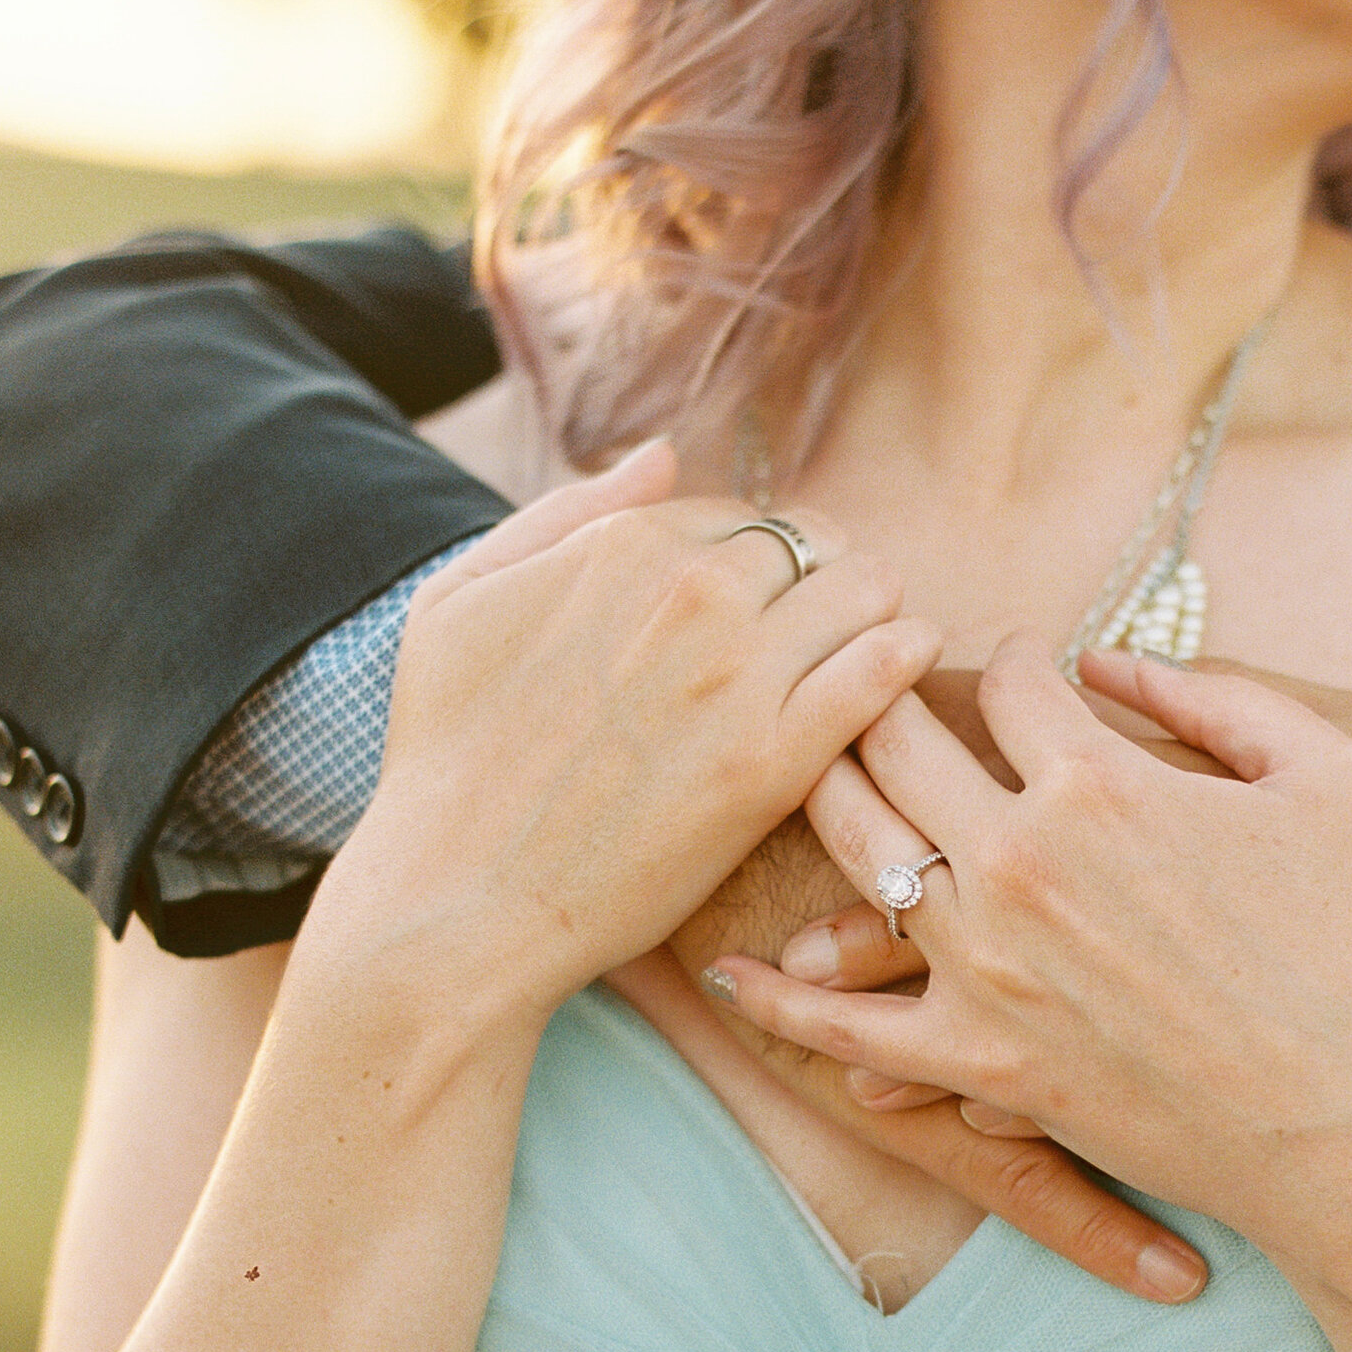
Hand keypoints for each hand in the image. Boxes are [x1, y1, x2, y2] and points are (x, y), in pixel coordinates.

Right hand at [321, 451, 942, 1029]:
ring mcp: (736, 675)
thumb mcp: (460, 599)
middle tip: (829, 634)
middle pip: (818, 544)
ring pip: (868, 592)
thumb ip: (565, 515)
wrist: (459, 895)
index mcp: (623, 545)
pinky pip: (884, 671)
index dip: (766, 559)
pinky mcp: (773, 763)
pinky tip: (903, 671)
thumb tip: (662, 456)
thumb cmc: (445, 755)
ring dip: (875, 614)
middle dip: (829, 579)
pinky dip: (906, 658)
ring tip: (865, 655)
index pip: (749, 514)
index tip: (768, 606)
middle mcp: (688, 592)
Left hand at [707, 640, 1351, 1253]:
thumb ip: (1219, 697)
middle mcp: (1020, 862)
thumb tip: (1113, 658)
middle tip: (876, 688)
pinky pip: (852, 1031)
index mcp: (1100, 779)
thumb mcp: (1331, 776)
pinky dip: (785, 1002)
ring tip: (815, 773)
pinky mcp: (980, 1062)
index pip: (1009, 679)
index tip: (1018, 665)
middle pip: (899, 742)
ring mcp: (988, 966)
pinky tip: (735, 972)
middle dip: (881, 696)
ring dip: (826, 797)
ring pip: (859, 853)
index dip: (1013, 656)